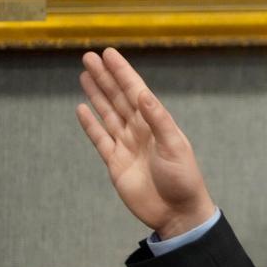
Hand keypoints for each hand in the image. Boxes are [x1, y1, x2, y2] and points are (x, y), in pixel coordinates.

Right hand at [76, 48, 215, 238]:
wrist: (177, 213)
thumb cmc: (184, 179)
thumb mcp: (175, 146)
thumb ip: (158, 120)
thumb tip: (142, 94)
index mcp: (157, 124)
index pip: (136, 92)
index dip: (123, 73)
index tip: (109, 54)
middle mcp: (141, 131)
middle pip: (119, 99)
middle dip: (105, 78)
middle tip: (89, 57)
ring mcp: (127, 146)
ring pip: (108, 114)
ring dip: (97, 94)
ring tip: (84, 74)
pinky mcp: (116, 163)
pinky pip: (100, 139)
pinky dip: (90, 124)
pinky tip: (82, 109)